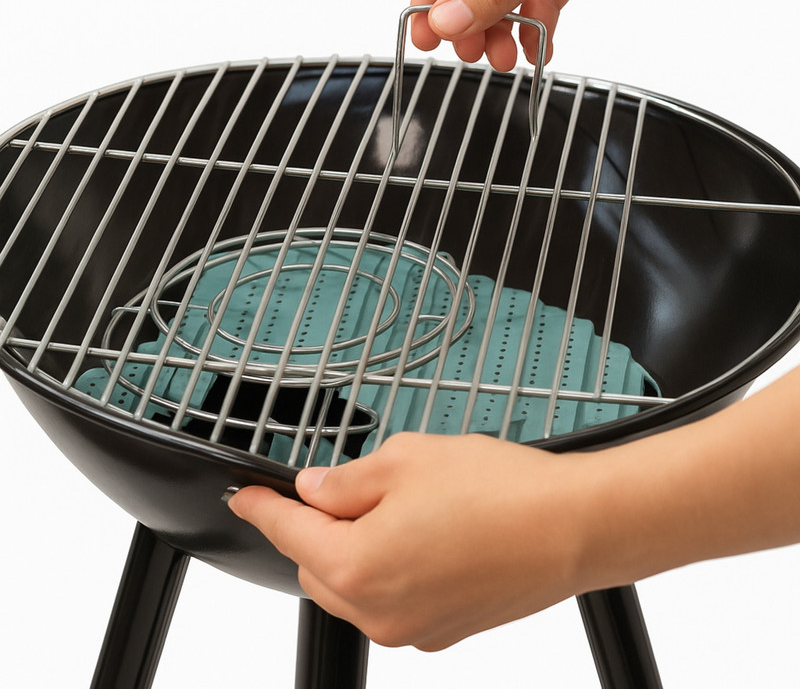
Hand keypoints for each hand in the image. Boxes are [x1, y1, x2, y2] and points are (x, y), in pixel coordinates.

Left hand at [228, 432, 593, 649]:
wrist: (573, 526)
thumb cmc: (499, 491)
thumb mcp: (405, 459)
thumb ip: (346, 480)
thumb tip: (316, 489)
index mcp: (358, 565)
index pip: (288, 531)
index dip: (262, 506)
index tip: (247, 495)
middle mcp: (380, 610)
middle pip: (316, 566)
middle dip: (314, 527)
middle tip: (336, 489)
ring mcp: (413, 628)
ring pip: (352, 588)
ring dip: (352, 551)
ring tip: (390, 507)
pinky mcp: (443, 631)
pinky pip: (390, 602)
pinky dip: (386, 571)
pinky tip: (417, 535)